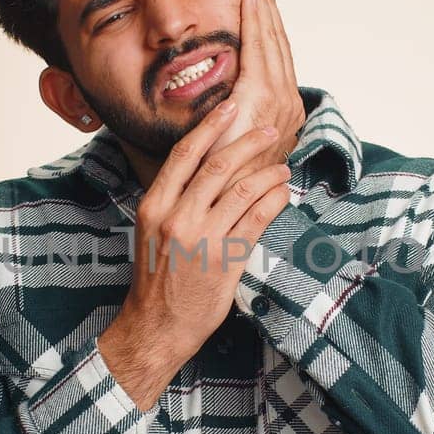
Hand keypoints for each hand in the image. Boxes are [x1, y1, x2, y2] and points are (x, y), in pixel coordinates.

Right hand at [100, 99, 290, 406]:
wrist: (155, 326)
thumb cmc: (155, 278)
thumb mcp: (151, 231)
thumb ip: (172, 200)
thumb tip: (203, 169)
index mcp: (154, 206)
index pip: (184, 154)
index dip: (210, 126)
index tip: (229, 107)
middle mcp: (176, 218)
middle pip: (219, 165)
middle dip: (249, 142)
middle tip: (269, 130)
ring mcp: (203, 240)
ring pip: (244, 191)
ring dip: (268, 173)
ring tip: (282, 167)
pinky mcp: (225, 261)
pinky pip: (257, 221)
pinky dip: (274, 202)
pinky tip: (282, 195)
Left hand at [207, 0, 305, 169]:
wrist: (221, 206)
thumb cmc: (218, 185)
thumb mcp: (227, 146)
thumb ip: (228, 122)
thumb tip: (218, 105)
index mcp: (280, 116)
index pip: (274, 61)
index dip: (265, 28)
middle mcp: (287, 107)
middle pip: (278, 45)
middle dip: (267, 8)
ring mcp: (279, 102)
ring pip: (272, 42)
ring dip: (262, 6)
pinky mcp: (261, 99)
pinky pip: (260, 50)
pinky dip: (256, 21)